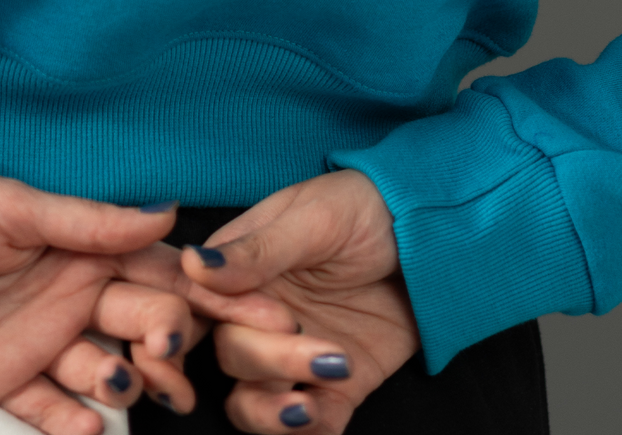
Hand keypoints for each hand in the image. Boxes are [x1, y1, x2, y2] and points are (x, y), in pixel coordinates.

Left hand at [0, 173, 192, 434]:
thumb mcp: (17, 208)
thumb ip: (91, 221)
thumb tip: (166, 212)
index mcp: (85, 249)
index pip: (158, 271)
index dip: (199, 291)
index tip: (241, 310)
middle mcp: (73, 298)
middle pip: (143, 326)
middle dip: (167, 342)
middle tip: (163, 350)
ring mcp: (41, 344)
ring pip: (105, 374)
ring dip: (123, 383)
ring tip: (117, 380)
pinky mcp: (5, 383)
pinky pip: (49, 411)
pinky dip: (71, 424)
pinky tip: (86, 429)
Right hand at [178, 171, 416, 433]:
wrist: (428, 235)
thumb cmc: (362, 208)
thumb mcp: (313, 218)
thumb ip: (258, 250)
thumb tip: (195, 264)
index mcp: (237, 271)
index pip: (192, 308)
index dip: (196, 327)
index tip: (239, 324)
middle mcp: (256, 317)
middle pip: (230, 357)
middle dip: (267, 360)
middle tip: (314, 343)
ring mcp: (294, 354)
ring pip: (253, 403)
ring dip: (273, 412)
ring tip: (308, 404)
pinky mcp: (334, 387)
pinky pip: (312, 425)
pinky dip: (311, 429)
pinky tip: (324, 412)